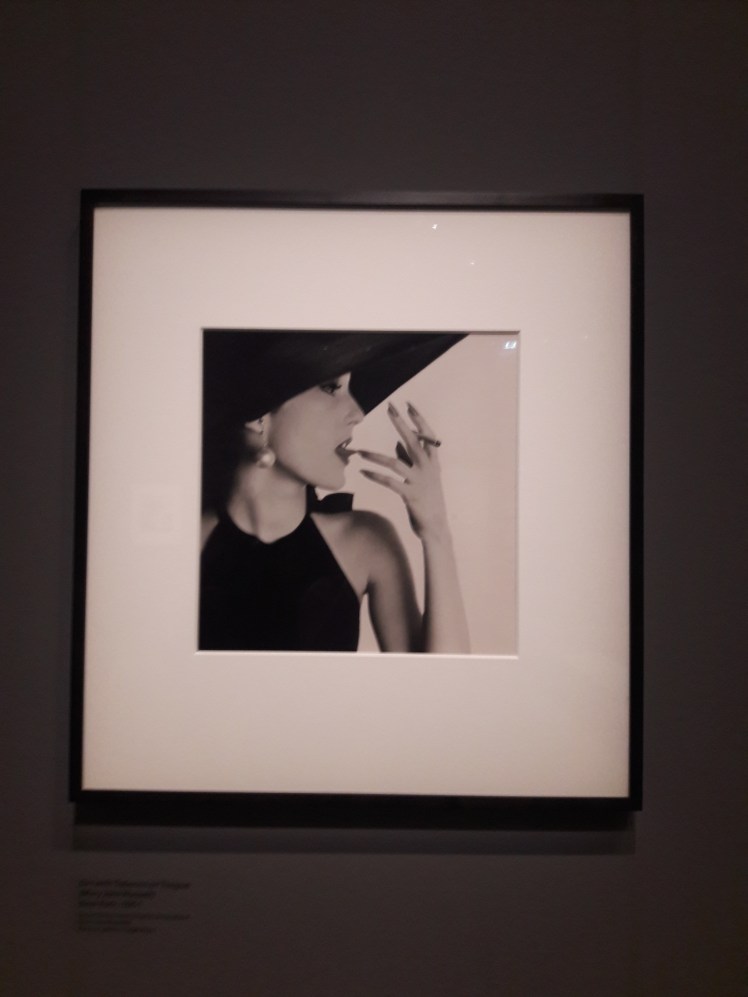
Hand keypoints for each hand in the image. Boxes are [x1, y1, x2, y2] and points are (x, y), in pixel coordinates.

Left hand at [357, 401, 449, 541]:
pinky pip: (389, 482)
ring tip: (359, 451)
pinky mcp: (410, 496)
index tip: (407, 404)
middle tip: (390, 408)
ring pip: (394, 463)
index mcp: (432, 461)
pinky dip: (375, 476)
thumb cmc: (428, 498)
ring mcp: (419, 481)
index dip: (418, 419)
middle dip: (400, 423)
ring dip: (374, 456)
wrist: (436, 525)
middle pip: (413, 441)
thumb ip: (410, 458)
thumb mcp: (423, 476)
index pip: (427, 435)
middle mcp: (427, 468)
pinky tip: (362, 471)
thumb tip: (397, 442)